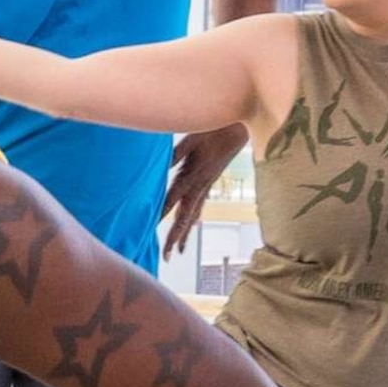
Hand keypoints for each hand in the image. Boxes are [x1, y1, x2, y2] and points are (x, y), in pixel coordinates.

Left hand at [161, 124, 248, 258]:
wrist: (237, 129)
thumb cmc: (211, 130)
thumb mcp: (189, 140)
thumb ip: (173, 156)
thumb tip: (158, 167)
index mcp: (190, 177)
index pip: (171, 202)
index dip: (160, 217)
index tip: (150, 231)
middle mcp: (198, 187)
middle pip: (184, 218)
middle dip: (175, 238)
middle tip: (167, 257)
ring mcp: (205, 187)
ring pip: (193, 216)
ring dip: (185, 233)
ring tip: (179, 251)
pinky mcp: (209, 183)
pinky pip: (200, 205)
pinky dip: (195, 219)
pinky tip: (193, 226)